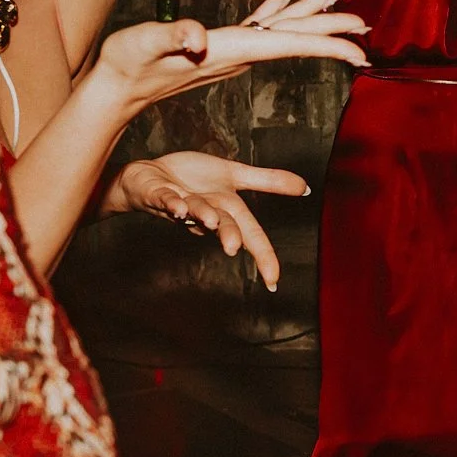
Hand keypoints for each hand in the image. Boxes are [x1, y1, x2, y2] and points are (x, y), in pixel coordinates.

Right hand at [91, 0, 367, 113]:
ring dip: (307, 16)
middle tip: (367, 25)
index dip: (330, 46)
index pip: (291, 46)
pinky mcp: (214, 49)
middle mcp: (237, 54)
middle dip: (332, 31)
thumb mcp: (141, 46)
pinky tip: (280, 4)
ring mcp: (227, 53)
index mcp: (231, 51)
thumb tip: (197, 38)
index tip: (362, 52)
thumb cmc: (123, 66)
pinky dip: (273, 14)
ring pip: (277, 31)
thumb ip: (170, 38)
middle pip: (294, 39)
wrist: (110, 90)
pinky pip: (254, 29)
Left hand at [103, 151, 308, 291]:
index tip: (273, 282)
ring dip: (203, 216)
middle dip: (230, 235)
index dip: (263, 256)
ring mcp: (181, 204)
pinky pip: (164, 199)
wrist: (150, 175)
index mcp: (227, 209)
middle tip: (235, 247)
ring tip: (211, 221)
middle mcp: (205, 211)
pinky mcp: (158, 193)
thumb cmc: (192, 179)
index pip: (251, 235)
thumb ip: (268, 182)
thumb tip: (305, 188)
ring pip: (194, 212)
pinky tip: (178, 207)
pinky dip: (171, 203)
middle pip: (222, 225)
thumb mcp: (234, 175)